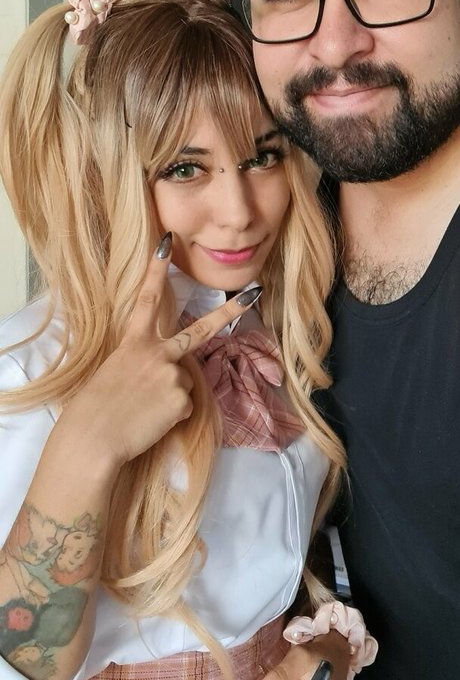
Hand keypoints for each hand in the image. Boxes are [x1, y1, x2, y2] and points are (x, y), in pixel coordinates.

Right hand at [62, 233, 261, 466]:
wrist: (95, 436)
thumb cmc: (96, 407)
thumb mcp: (116, 371)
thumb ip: (144, 362)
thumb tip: (171, 372)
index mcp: (134, 343)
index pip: (147, 299)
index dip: (156, 270)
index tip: (166, 243)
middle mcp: (158, 353)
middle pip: (200, 330)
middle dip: (230, 313)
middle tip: (254, 294)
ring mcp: (173, 375)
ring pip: (184, 383)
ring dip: (169, 396)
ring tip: (143, 408)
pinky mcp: (182, 400)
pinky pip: (183, 407)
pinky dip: (170, 416)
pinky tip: (150, 421)